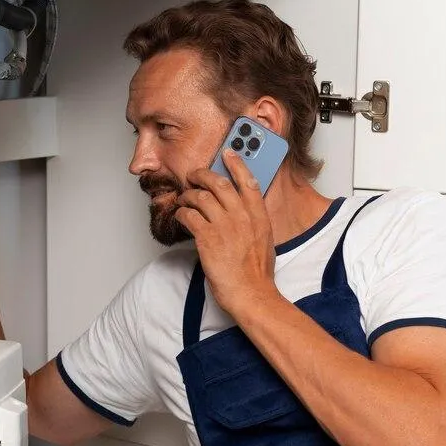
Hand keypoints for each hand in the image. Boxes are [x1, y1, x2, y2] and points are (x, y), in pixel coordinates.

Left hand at [175, 150, 276, 316]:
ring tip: (184, 200)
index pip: (248, 180)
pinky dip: (181, 213)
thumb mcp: (264, 240)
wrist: (250, 293)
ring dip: (187, 195)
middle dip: (202, 175)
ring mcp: (223, 225)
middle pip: (218, 183)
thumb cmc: (257, 274)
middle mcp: (241, 216)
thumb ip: (254, 221)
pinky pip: (188, 215)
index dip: (236, 163)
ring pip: (200, 197)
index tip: (228, 152)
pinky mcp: (206, 237)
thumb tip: (243, 212)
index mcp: (258, 216)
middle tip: (194, 175)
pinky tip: (180, 217)